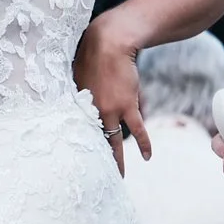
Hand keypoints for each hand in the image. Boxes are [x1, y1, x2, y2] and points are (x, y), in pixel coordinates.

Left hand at [74, 18, 148, 169]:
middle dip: (95, 163)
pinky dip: (144, 143)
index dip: (78, 151)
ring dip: (117, 160)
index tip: (76, 166)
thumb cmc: (91, 55)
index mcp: (77, 106)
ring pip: (114, 142)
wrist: (110, 42)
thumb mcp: (76, 77)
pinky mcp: (127, 105)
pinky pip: (137, 129)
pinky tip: (147, 156)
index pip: (77, 135)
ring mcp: (110, 110)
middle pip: (94, 143)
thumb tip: (77, 102)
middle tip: (95, 181)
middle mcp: (92, 112)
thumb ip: (77, 94)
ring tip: (119, 177)